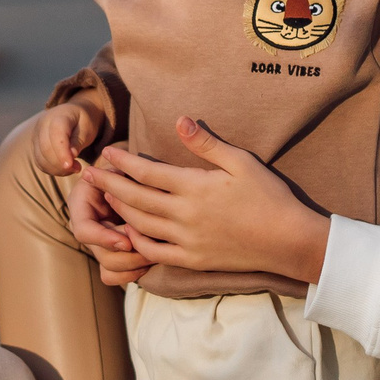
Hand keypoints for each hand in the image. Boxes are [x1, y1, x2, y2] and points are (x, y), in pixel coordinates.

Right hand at [33, 104, 103, 176]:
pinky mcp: (35, 145)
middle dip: (60, 164)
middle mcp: (43, 124)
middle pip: (46, 149)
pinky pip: (39, 162)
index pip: (56, 136)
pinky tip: (64, 169)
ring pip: (40, 158)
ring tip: (73, 169)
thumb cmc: (84, 121)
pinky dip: (51, 169)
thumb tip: (71, 155)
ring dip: (56, 169)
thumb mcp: (87, 128)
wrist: (75, 113)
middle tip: (78, 168)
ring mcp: (36, 134)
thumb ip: (78, 141)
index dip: (62, 153)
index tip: (71, 166)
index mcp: (58, 116)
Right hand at [65, 172, 151, 286]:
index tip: (128, 241)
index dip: (104, 239)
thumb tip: (107, 186)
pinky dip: (132, 274)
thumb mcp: (119, 167)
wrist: (132, 176)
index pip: (83, 231)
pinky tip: (149, 262)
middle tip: (151, 248)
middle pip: (100, 255)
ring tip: (153, 253)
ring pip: (109, 269)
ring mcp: (98, 244)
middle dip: (127, 255)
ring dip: (133, 265)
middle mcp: (86, 227)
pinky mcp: (111, 255)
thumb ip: (115, 178)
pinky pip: (114, 276)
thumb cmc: (127, 168)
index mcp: (81, 205)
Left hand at [79, 119, 331, 283]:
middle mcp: (184, 216)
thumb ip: (206, 143)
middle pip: (135, 199)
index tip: (107, 153)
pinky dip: (137, 241)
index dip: (123, 162)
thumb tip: (180, 120)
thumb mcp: (241, 162)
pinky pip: (155, 253)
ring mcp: (186, 241)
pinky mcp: (192, 260)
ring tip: (106, 196)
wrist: (288, 240)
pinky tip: (129, 231)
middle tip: (90, 173)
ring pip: (140, 225)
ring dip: (119, 210)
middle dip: (109, 184)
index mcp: (194, 188)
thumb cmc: (269, 196)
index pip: (146, 173)